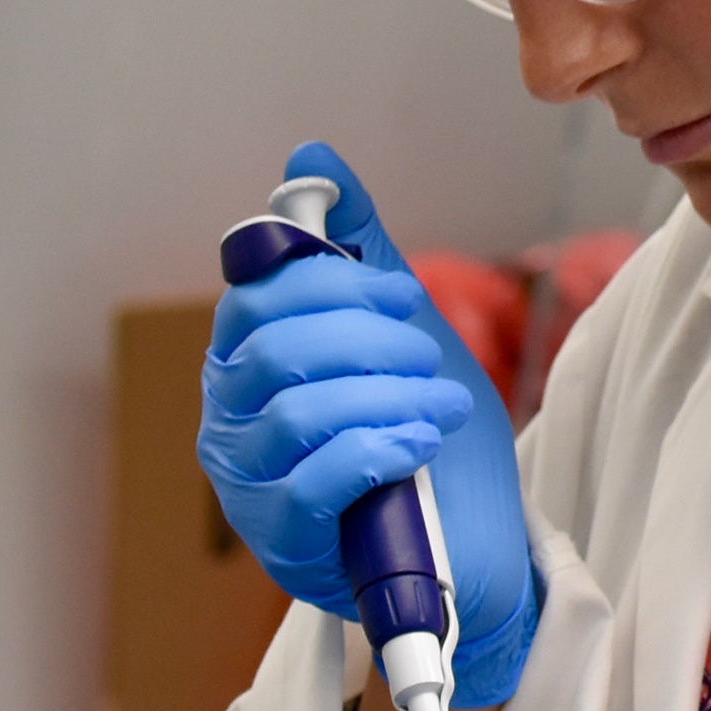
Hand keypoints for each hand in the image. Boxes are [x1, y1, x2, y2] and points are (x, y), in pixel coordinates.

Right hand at [197, 144, 540, 702]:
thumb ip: (356, 249)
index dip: (333, 283)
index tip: (402, 296)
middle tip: (426, 353)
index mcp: (246, 362)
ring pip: (297, 408)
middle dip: (366, 337)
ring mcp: (249, 484)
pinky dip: (377, 446)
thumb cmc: (428, 439)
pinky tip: (417, 444)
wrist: (479, 552)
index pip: (257, 296)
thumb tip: (310, 158)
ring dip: (386, 394)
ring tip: (440, 405)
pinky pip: (314, 476)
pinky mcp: (284, 540)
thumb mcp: (402, 329)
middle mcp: (230, 419)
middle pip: (274, 346)